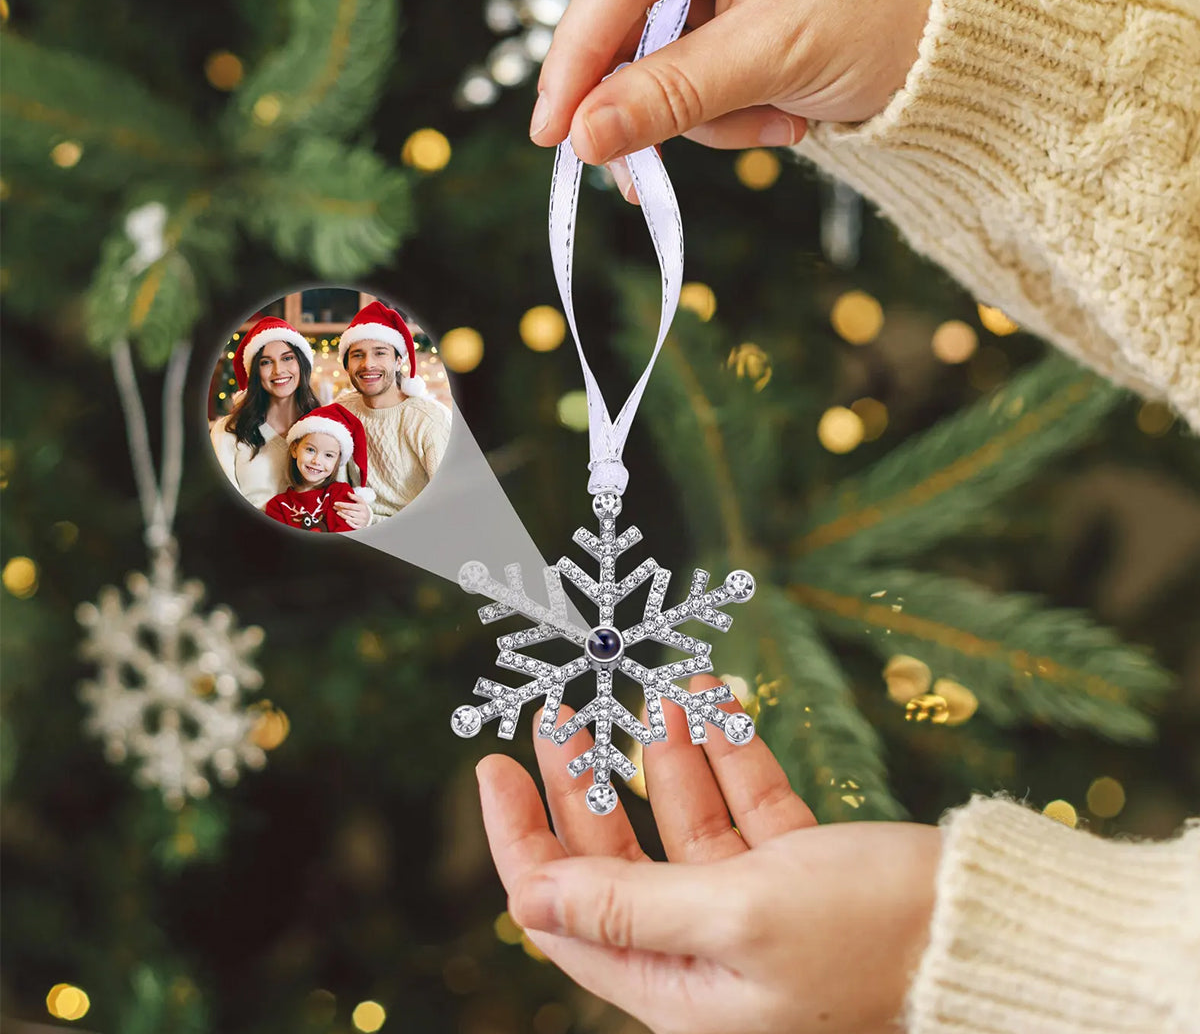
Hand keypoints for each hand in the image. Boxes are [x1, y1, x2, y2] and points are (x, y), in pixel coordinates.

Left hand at [334, 496, 370, 529]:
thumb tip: (348, 493)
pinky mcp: (359, 526)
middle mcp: (362, 514)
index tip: (336, 503)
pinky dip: (349, 523)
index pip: (350, 506)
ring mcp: (361, 521)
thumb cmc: (363, 508)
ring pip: (350, 518)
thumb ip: (354, 497)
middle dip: (340, 509)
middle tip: (334, 507)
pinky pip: (353, 526)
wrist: (369, 518)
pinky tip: (345, 520)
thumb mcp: (361, 501)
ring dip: (342, 515)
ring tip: (337, 512)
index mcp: (362, 507)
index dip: (342, 504)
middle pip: (349, 512)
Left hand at [478, 674, 942, 1033]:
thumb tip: (526, 899)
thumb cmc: (870, 932)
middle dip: (584, 782)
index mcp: (677, 987)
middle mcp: (706, 952)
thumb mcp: (738, 915)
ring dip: (660, 756)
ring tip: (647, 692)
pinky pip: (740, 804)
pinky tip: (707, 701)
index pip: (564, 915)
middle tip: (560, 712)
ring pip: (680, 821)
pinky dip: (723, 754)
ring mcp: (753, 909)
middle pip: (615, 859)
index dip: (521, 839)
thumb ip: (628, 906)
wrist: (988, 930)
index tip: (493, 765)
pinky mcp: (797, 870)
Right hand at [528, 0, 932, 200]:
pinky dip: (728, 116)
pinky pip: (689, 85)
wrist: (955, 39)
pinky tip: (783, 117)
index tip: (552, 133)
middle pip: (626, 30)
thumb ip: (674, 94)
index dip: (577, 60)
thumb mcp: (775, 56)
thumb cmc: (886, 14)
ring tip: (780, 121)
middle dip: (652, 105)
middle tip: (641, 177)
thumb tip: (583, 137)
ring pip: (655, 70)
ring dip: (709, 118)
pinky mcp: (721, 20)